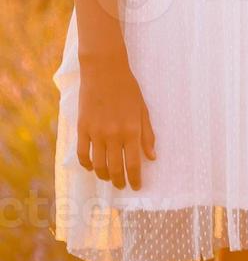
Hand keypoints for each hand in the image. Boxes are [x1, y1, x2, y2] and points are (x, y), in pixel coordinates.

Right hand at [76, 48, 155, 189]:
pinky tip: (92, 167)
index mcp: (132, 130)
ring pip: (98, 165)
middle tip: (122, 186)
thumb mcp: (143, 111)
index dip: (135, 178)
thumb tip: (152, 157)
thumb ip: (147, 135)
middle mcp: (114, 135)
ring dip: (103, 175)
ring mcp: (96, 133)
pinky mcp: (82, 129)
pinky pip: (82, 154)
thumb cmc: (128, 90)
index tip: (136, 187)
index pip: (134, 163)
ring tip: (109, 178)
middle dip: (120, 181)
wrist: (104, 72)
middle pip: (115, 168)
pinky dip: (87, 164)